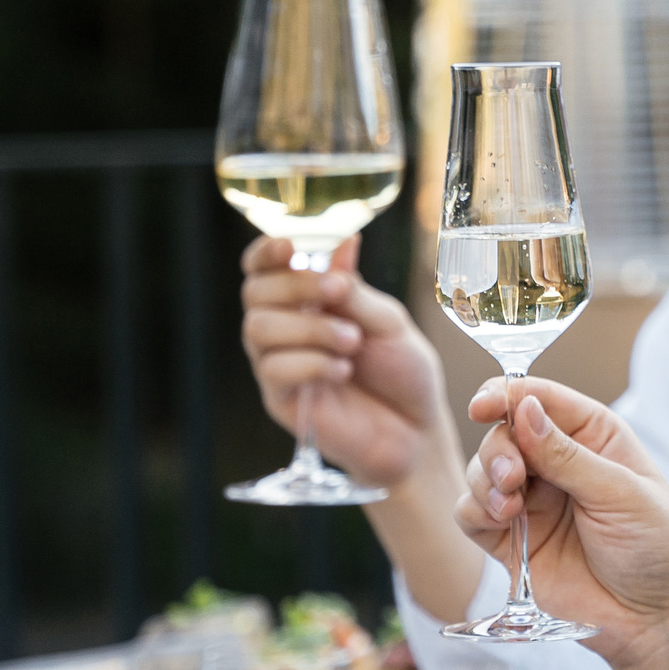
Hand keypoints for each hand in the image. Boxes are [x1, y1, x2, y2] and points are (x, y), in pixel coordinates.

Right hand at [240, 237, 450, 490]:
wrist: (414, 428)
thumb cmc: (402, 369)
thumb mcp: (388, 321)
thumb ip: (356, 289)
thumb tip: (344, 241)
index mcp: (307, 299)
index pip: (264, 267)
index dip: (266, 252)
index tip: (290, 247)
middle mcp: (284, 326)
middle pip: (254, 292)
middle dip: (294, 286)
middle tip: (336, 293)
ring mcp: (278, 363)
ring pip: (258, 329)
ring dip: (309, 327)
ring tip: (352, 341)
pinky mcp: (280, 399)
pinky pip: (273, 369)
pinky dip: (311, 363)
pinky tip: (343, 371)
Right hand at [459, 378, 668, 669]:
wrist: (655, 621)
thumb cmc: (657, 549)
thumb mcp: (620, 493)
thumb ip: (567, 454)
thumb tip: (525, 408)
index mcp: (593, 436)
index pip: (540, 399)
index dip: (508, 396)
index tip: (484, 405)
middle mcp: (557, 462)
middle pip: (503, 432)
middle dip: (498, 448)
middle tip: (512, 477)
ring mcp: (532, 502)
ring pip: (482, 470)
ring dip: (485, 479)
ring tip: (509, 504)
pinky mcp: (511, 542)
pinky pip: (471, 513)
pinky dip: (474, 509)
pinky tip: (500, 519)